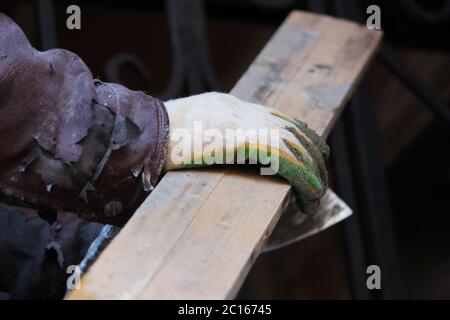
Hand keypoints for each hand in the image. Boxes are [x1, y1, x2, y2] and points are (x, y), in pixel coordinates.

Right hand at [163, 92, 328, 213]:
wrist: (142, 133)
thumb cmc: (154, 138)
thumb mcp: (184, 131)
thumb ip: (204, 136)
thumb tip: (210, 152)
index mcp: (226, 105)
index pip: (271, 115)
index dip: (293, 131)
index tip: (306, 145)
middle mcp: (240, 110)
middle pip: (288, 126)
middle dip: (308, 148)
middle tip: (320, 166)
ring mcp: (243, 123)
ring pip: (292, 143)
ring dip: (309, 168)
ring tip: (317, 190)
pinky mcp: (245, 142)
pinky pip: (286, 160)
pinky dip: (302, 177)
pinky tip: (310, 193)